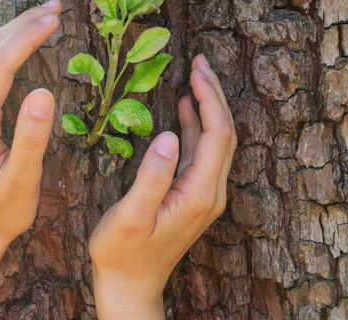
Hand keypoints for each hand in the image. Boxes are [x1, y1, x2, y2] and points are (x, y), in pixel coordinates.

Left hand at [0, 0, 60, 248]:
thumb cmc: (1, 212)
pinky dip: (0, 48)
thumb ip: (32, 137)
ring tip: (42, 17)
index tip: (56, 19)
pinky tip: (18, 43)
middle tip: (55, 7)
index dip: (28, 37)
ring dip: (10, 31)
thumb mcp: (22, 181)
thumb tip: (46, 91)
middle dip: (21, 24)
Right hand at [89, 55, 236, 318]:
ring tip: (196, 76)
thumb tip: (169, 134)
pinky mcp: (196, 195)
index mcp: (199, 193)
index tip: (196, 70)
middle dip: (214, 95)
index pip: (217, 135)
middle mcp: (211, 191)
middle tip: (200, 62)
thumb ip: (152, 177)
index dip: (210, 99)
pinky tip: (186, 109)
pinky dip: (197, 127)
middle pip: (224, 134)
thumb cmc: (122, 253)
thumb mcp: (130, 217)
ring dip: (208, 107)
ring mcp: (206, 194)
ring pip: (217, 141)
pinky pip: (203, 153)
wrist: (132, 285)